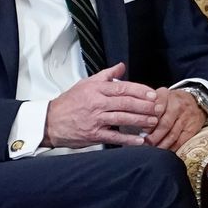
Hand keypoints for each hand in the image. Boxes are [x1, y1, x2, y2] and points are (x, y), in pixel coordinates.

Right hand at [45, 63, 162, 147]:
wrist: (50, 121)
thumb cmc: (68, 103)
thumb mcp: (85, 83)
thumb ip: (105, 75)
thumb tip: (121, 67)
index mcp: (96, 89)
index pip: (122, 87)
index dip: (140, 90)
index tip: (152, 94)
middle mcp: (96, 103)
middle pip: (125, 102)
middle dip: (144, 105)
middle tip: (158, 108)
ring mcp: (95, 119)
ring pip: (122, 118)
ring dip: (140, 120)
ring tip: (152, 121)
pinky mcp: (93, 134)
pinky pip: (114, 137)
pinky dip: (128, 139)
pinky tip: (140, 140)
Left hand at [147, 86, 207, 151]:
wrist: (196, 102)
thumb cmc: (172, 101)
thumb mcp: (160, 95)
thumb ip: (149, 105)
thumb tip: (138, 122)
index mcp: (166, 95)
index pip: (156, 107)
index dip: (149, 120)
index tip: (142, 129)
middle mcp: (177, 105)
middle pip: (164, 124)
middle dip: (153, 137)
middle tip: (145, 143)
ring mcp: (186, 118)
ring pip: (172, 135)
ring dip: (160, 145)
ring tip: (152, 149)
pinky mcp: (191, 129)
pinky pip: (180, 142)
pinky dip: (171, 148)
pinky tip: (163, 152)